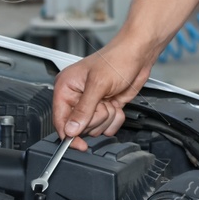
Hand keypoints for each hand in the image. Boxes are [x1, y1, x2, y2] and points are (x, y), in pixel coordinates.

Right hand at [50, 33, 157, 150]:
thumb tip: (71, 129)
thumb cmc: (117, 58)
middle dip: (95, 118)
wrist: (139, 54)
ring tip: (110, 99)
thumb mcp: (98, 84)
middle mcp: (76, 96)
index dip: (69, 135)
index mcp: (66, 87)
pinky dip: (116, 118)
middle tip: (102, 102)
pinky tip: (116, 103)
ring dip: (107, 117)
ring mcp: (92, 103)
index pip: (60, 120)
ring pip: (95, 128)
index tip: (79, 145)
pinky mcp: (105, 107)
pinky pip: (108, 126)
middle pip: (79, 127)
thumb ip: (84, 109)